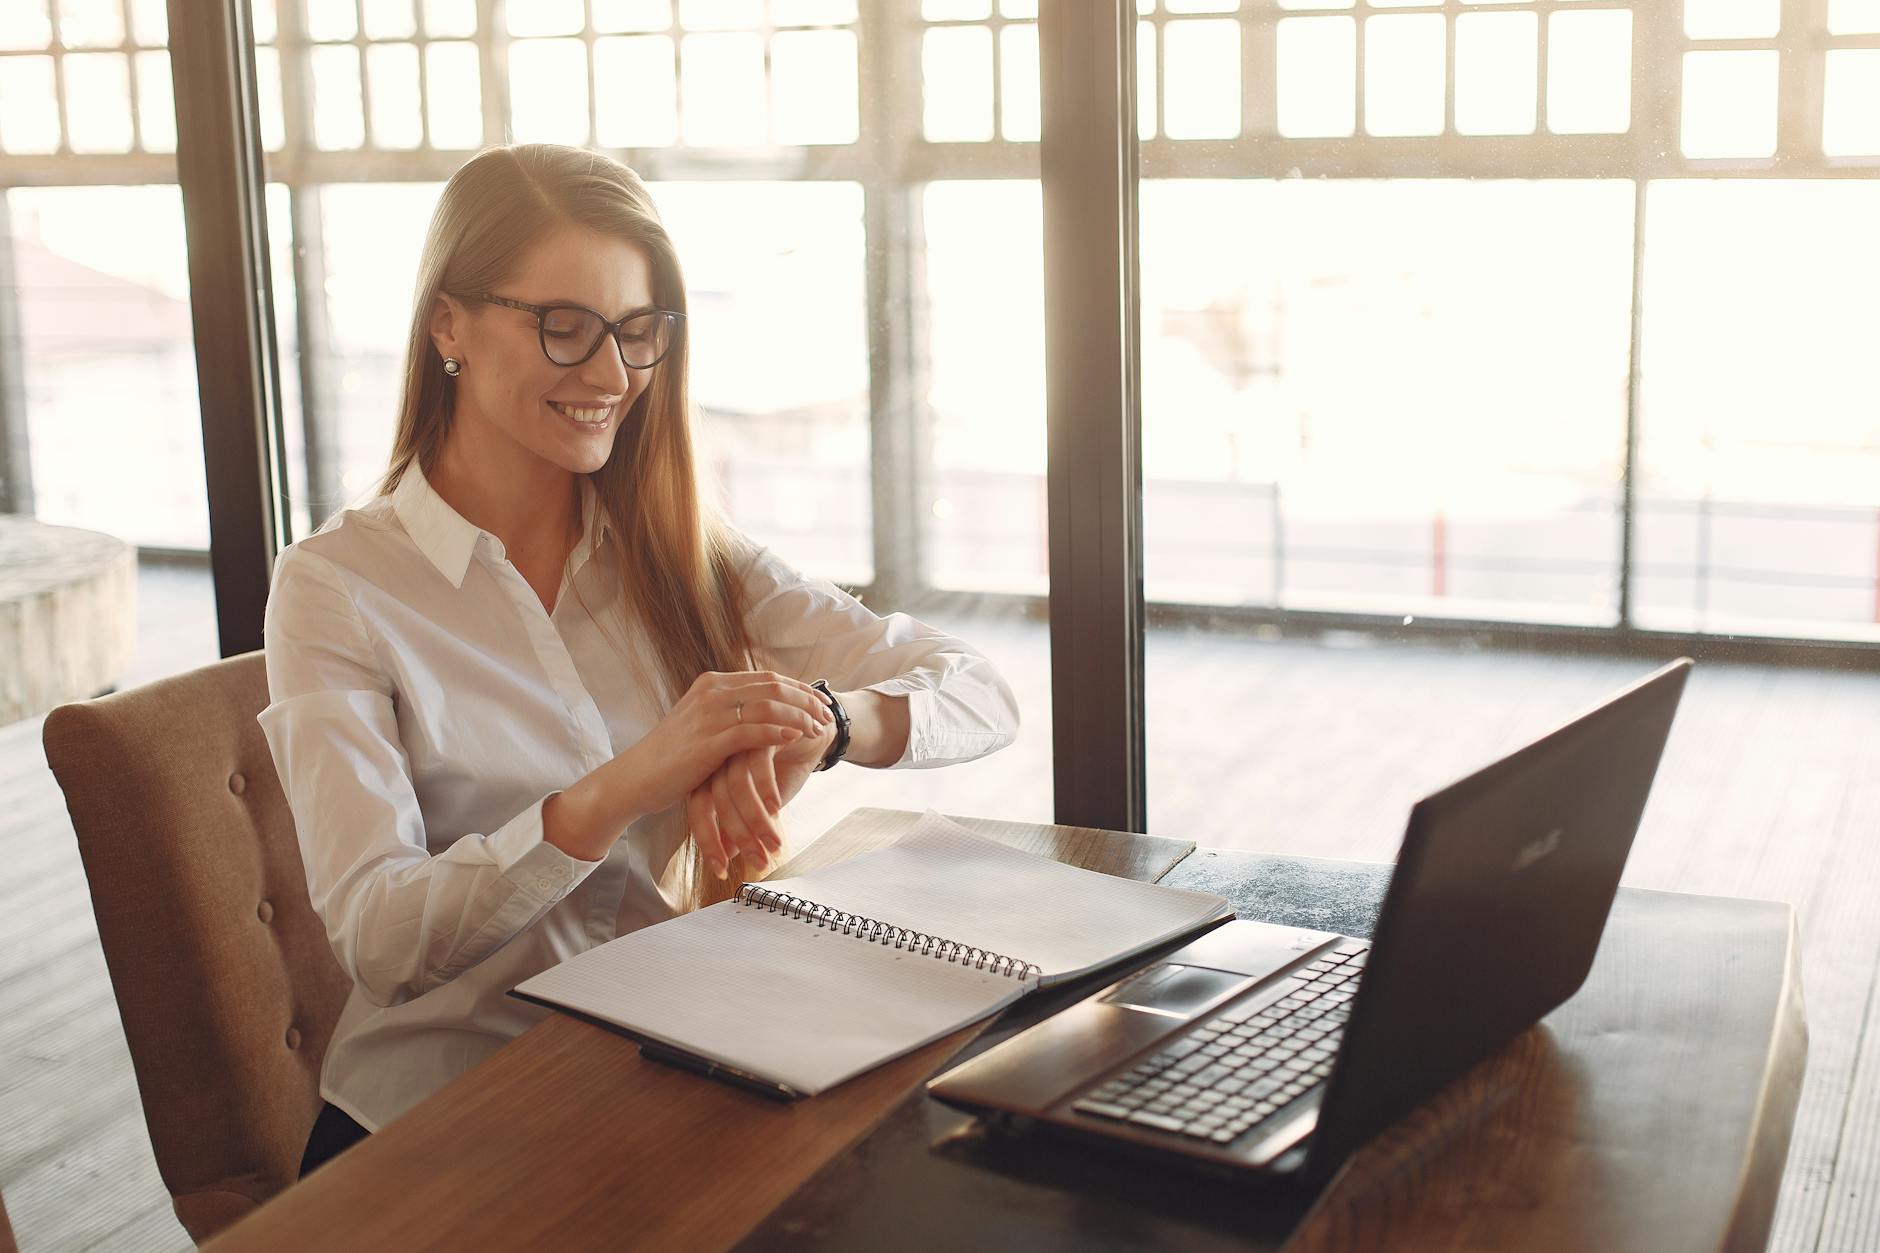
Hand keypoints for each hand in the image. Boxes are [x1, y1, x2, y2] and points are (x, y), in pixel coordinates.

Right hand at [619, 670, 831, 823]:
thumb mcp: (702, 725)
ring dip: (799, 717)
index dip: (800, 690)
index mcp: (712, 683)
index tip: (822, 703)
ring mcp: (709, 715)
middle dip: (806, 701)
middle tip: (829, 716)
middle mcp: (712, 692)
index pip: (768, 679)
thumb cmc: (672, 758)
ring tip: (819, 731)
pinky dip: (779, 732)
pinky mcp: (708, 742)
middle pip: (773, 688)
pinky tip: (796, 739)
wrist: (635, 778)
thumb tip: (763, 711)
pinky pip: (753, 731)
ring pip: (768, 707)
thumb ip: (730, 713)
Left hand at [688, 708, 835, 879]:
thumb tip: (727, 855)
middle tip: (757, 862)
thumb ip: (742, 821)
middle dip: (737, 837)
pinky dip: (765, 791)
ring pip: (736, 787)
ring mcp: (738, 740)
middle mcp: (719, 754)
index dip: (708, 841)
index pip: (699, 808)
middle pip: (714, 800)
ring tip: (774, 844)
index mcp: (712, 769)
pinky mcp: (760, 730)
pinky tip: (776, 809)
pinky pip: (757, 766)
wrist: (817, 727)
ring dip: (756, 822)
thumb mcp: (764, 799)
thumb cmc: (787, 763)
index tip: (720, 869)